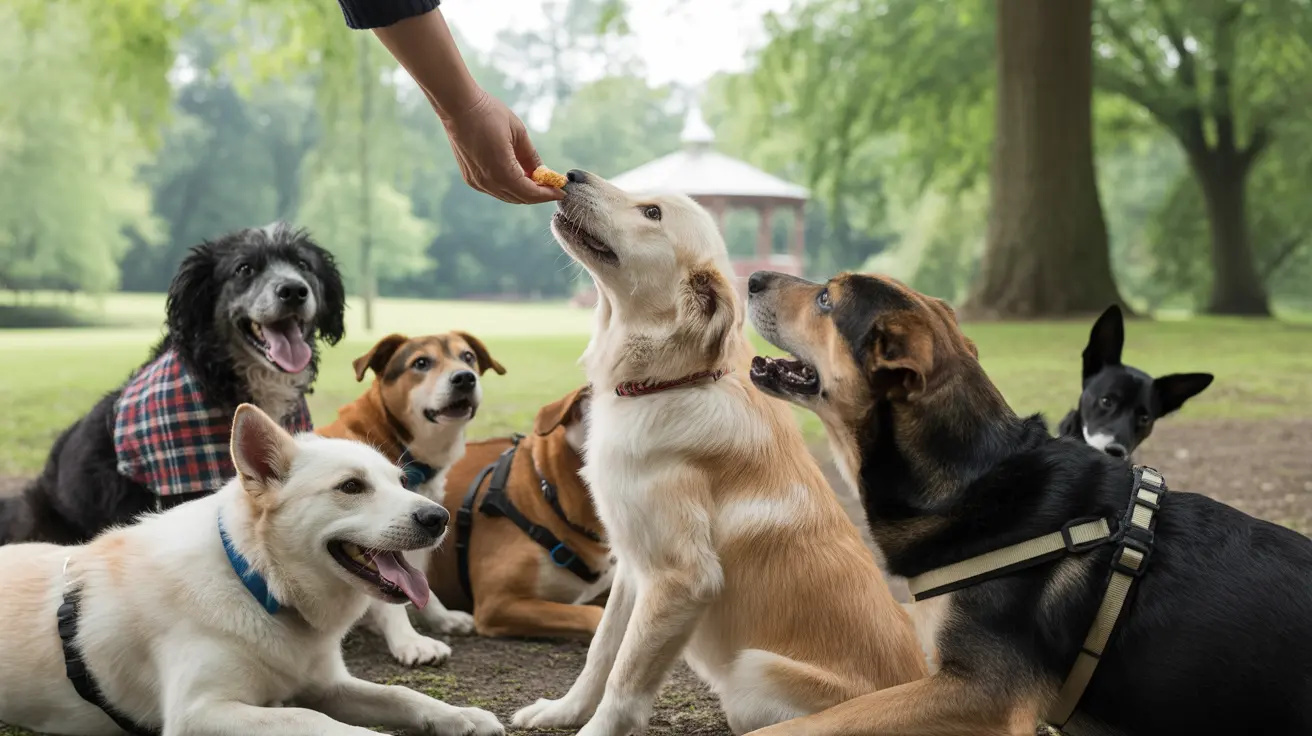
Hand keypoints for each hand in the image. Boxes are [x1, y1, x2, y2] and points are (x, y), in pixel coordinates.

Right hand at [439, 89, 563, 205]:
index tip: (561, 192)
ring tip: (539, 182)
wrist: (458, 106)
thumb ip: (531, 156)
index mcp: (501, 170)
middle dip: (538, 195)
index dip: (547, 194)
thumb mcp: (518, 132)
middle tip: (552, 187)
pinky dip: (510, 188)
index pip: (530, 193)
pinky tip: (520, 178)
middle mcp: (487, 181)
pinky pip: (495, 190)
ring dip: (524, 192)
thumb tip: (543, 172)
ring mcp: (477, 182)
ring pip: (507, 196)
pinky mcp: (470, 178)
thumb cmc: (489, 114)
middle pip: (519, 198)